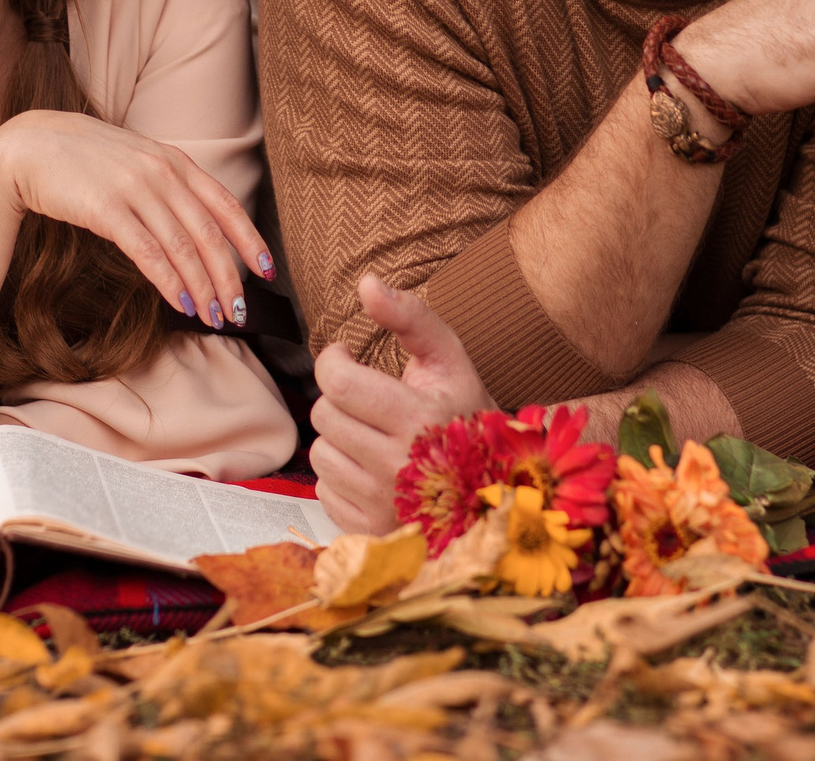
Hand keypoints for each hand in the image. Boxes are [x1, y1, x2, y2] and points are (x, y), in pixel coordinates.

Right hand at [0, 110, 269, 329]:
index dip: (249, 240)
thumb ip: (167, 184)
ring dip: (202, 287)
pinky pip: (148, 252)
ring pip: (182, 247)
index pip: (225, 204)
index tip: (266, 271)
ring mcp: (135, 188)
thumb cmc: (83, 160)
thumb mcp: (136, 161)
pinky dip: (169, 281)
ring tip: (213, 317)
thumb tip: (196, 227)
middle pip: (209, 233)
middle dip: (228, 277)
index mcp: (174, 160)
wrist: (29, 146)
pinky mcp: (106, 209)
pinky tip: (180, 302)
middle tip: (239, 311)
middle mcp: (161, 171)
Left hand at [309, 275, 494, 533]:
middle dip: (339, 397)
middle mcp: (399, 466)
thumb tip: (366, 282)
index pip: (339, 383)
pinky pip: (325, 489)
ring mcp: (383, 504)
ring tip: (371, 432)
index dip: (333, 360)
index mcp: (420, 418)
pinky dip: (342, 474)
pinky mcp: (370, 531)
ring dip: (338, 436)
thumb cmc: (467, 415)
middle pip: (325, 414)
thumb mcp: (450, 359)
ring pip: (320, 452)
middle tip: (367, 396)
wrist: (495, 491)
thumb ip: (410, 316)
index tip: (347, 356)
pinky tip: (373, 467)